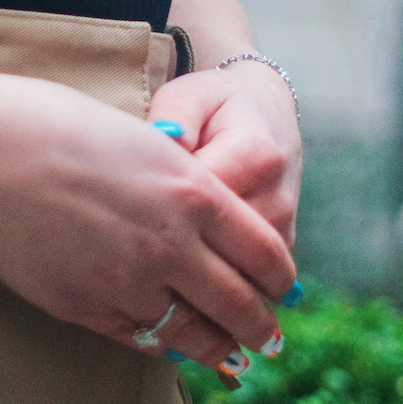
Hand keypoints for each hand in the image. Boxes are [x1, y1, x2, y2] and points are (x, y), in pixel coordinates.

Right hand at [0, 72, 294, 370]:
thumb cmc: (58, 128)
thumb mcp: (143, 142)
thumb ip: (185, 187)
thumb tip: (216, 222)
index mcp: (193, 192)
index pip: (265, 253)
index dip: (280, 279)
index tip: (282, 289)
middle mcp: (172, 244)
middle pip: (241, 305)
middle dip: (262, 328)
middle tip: (271, 340)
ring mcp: (130, 282)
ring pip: (195, 334)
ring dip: (219, 349)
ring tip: (230, 355)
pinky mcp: (89, 308)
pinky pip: (143, 339)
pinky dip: (163, 345)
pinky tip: (169, 345)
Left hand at [142, 62, 302, 366]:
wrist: (263, 114)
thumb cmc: (211, 107)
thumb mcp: (189, 97)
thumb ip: (175, 116)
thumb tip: (164, 140)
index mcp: (254, 155)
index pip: (208, 206)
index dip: (163, 225)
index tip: (119, 240)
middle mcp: (276, 197)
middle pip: (228, 256)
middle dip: (180, 276)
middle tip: (130, 291)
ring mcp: (283, 227)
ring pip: (240, 278)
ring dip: (199, 294)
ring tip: (150, 305)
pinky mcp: (279, 247)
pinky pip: (248, 283)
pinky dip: (216, 295)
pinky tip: (178, 305)